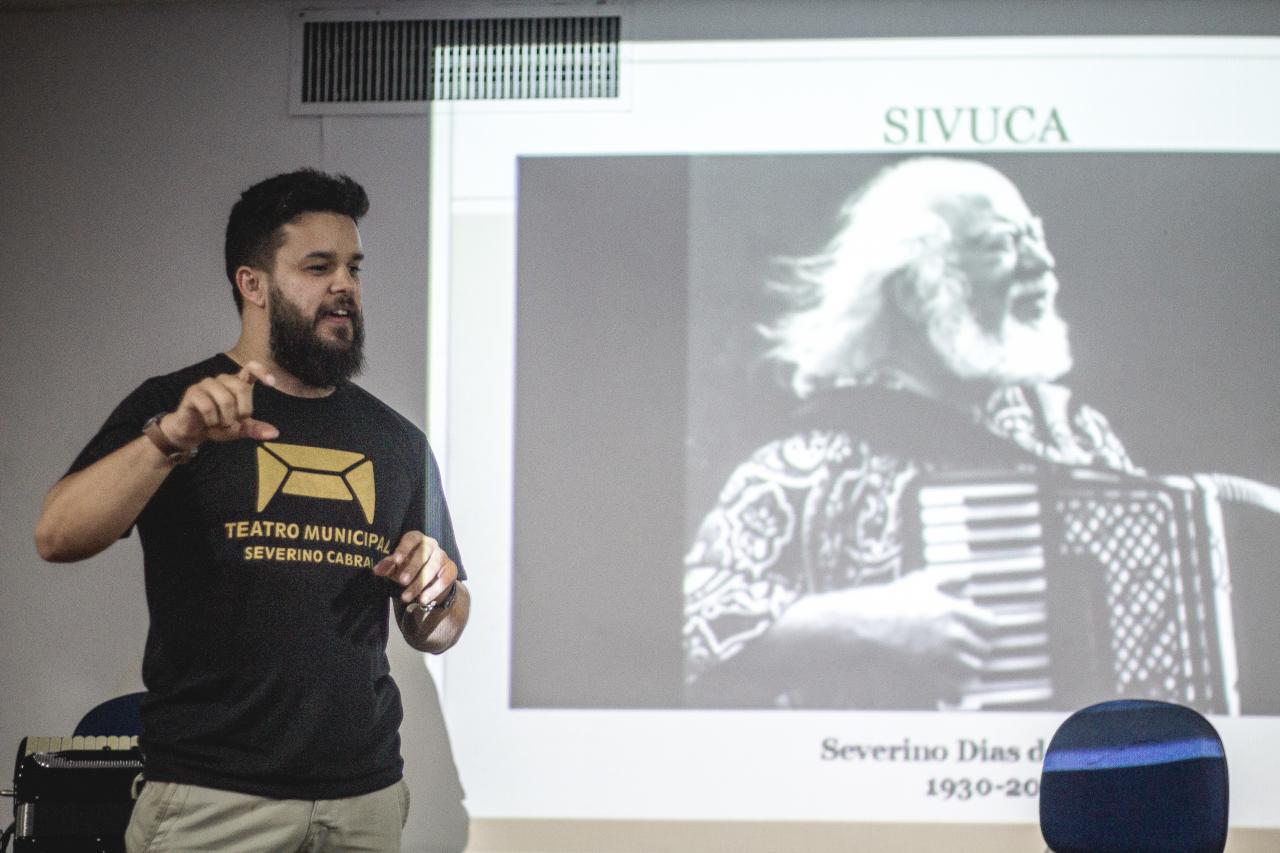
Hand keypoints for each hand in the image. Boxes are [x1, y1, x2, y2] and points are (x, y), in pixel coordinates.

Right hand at [160, 361, 278, 450]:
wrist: (192, 433)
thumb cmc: (218, 425)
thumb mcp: (240, 429)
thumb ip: (256, 429)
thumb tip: (275, 433)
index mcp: (237, 384)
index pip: (251, 368)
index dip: (262, 371)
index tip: (272, 383)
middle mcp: (223, 380)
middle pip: (242, 388)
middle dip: (242, 411)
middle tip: (235, 422)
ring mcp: (207, 384)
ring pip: (225, 399)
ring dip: (225, 419)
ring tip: (220, 424)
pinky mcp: (193, 392)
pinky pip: (208, 406)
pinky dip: (212, 420)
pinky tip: (209, 423)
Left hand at [372, 531, 458, 606]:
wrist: (429, 582)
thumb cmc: (408, 569)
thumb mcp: (396, 568)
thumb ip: (388, 566)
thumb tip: (376, 570)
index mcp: (416, 539)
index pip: (411, 540)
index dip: (403, 549)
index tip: (396, 560)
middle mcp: (431, 544)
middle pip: (423, 554)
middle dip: (412, 569)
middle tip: (402, 581)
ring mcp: (442, 556)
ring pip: (433, 567)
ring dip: (419, 584)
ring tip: (406, 597)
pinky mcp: (451, 569)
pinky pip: (443, 580)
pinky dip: (432, 591)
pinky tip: (422, 600)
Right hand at [780, 566, 998, 675]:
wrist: (862, 624)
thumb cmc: (889, 601)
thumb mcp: (919, 582)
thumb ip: (947, 577)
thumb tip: (967, 575)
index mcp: (953, 610)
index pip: (991, 624)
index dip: (985, 629)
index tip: (976, 630)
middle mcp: (952, 633)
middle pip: (985, 649)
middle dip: (975, 649)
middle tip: (962, 648)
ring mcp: (941, 657)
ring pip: (974, 670)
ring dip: (967, 669)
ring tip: (954, 665)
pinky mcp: (929, 675)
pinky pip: (957, 690)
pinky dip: (955, 689)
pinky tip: (946, 683)